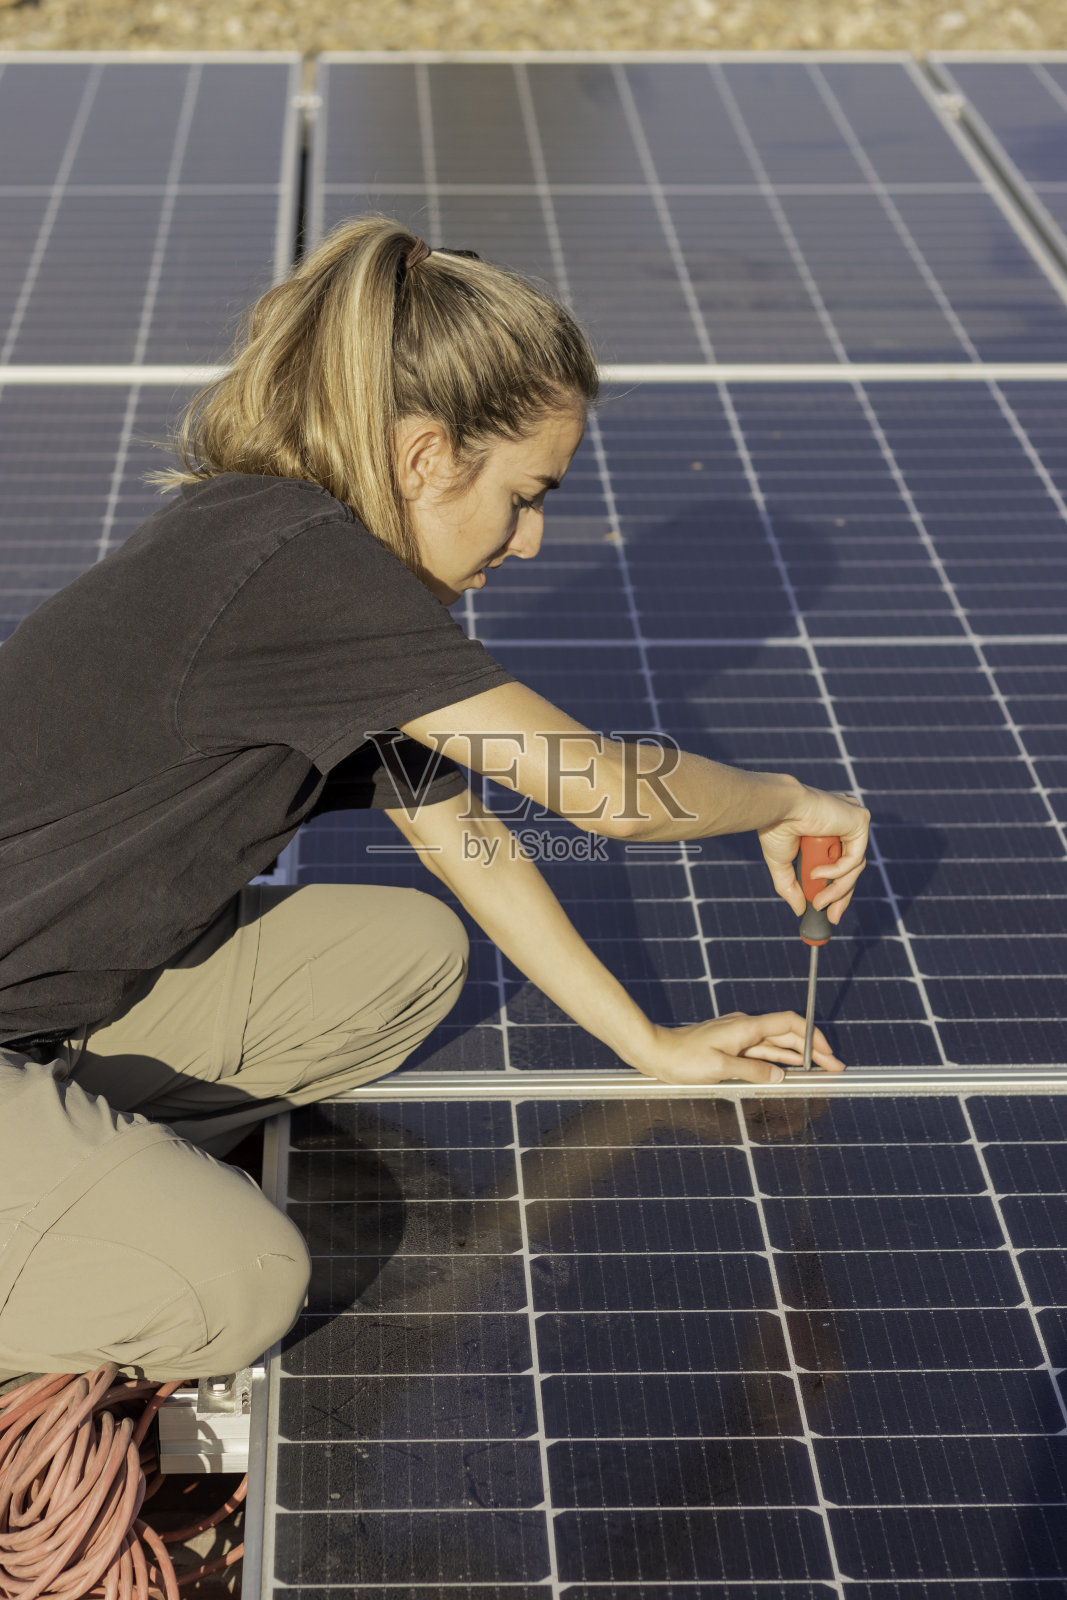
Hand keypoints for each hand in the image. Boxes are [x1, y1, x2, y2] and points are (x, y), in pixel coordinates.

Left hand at [633, 1011, 845, 1084]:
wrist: (655, 1052)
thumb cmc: (682, 1058)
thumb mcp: (720, 1068)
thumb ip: (753, 1071)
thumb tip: (780, 1076)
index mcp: (746, 1027)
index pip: (789, 1024)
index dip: (812, 1036)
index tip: (827, 1053)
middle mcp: (745, 1028)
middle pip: (787, 1035)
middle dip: (812, 1050)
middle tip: (834, 1066)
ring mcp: (738, 1037)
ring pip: (776, 1045)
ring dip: (799, 1057)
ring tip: (820, 1070)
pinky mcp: (731, 1047)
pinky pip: (762, 1053)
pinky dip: (779, 1061)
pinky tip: (789, 1069)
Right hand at [758, 784, 869, 923]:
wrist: (777, 807)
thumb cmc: (775, 827)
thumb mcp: (782, 864)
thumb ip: (792, 886)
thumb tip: (800, 910)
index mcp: (828, 827)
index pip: (841, 861)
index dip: (836, 888)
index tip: (826, 910)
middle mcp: (844, 822)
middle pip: (852, 867)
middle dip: (841, 895)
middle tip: (831, 916)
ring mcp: (853, 820)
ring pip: (854, 867)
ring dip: (836, 889)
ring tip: (817, 901)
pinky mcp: (860, 820)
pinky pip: (854, 858)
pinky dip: (836, 872)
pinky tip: (816, 873)